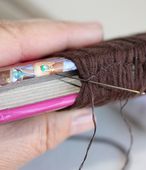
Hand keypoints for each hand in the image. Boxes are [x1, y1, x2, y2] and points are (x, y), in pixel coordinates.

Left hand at [0, 19, 102, 169]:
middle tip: (89, 52)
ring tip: (72, 67)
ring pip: (12, 52)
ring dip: (45, 61)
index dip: (68, 33)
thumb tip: (81, 117)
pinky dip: (27, 71)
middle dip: (61, 46)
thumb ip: (42, 133)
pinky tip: (43, 79)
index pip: (27, 37)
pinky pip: (4, 64)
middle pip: (20, 40)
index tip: (95, 33)